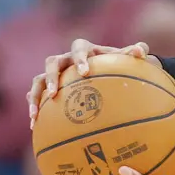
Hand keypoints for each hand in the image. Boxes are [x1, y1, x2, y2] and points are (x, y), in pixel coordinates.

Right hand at [28, 39, 151, 127]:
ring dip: (35, 96)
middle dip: (52, 78)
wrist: (101, 68)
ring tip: (35, 114)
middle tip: (55, 94)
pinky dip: (33, 107)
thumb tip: (141, 49)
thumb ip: (132, 54)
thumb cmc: (113, 63)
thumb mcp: (123, 58)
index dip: (80, 59)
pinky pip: (36, 95)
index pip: (79, 49)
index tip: (85, 72)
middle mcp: (64, 59)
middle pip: (51, 62)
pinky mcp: (48, 86)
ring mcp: (54, 73)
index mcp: (83, 49)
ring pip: (38, 80)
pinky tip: (35, 124)